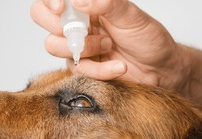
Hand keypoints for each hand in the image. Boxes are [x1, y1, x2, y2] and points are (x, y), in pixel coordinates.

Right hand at [30, 0, 190, 88]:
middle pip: (41, 17)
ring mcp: (77, 46)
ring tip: (109, 45)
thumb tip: (78, 0)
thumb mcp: (131, 16)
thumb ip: (106, 3)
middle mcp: (78, 22)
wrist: (160, 70)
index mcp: (87, 5)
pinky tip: (118, 67)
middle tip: (84, 29)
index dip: (49, 1)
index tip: (61, 8)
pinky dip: (99, 70)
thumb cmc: (148, 39)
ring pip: (53, 45)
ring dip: (83, 47)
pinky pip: (76, 69)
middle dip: (59, 25)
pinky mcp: (83, 68)